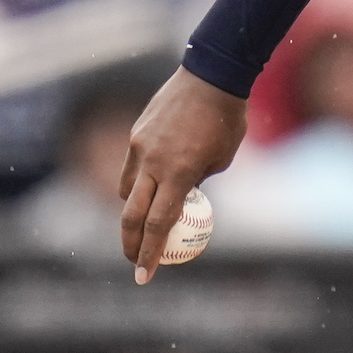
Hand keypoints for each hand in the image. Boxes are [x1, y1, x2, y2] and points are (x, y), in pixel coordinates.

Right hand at [118, 66, 249, 284]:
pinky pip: (130, 167)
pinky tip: (145, 189)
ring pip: (125, 190)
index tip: (144, 276)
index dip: (148, 254)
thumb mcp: (220, 160)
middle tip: (133, 262)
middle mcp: (154, 162)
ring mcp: (140, 146)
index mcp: (180, 173)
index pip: (157, 223)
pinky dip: (135, 183)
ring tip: (140, 227)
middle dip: (129, 244)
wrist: (211, 76)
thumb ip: (196, 182)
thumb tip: (184, 202)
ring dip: (130, 212)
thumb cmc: (227, 121)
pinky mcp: (136, 134)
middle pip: (130, 214)